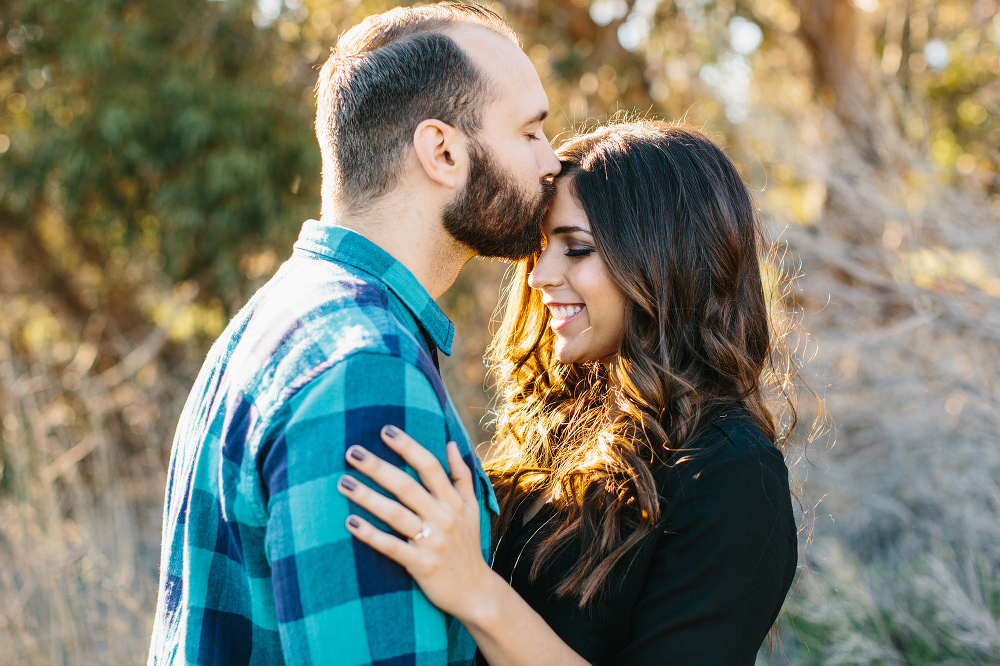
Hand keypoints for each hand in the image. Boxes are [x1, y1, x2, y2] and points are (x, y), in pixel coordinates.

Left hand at [338, 425, 495, 623]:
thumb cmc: (467, 546)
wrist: (475, 592)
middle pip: (407, 486)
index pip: (429, 466)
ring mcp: (432, 541)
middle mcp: (444, 517)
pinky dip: (370, 534)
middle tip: (351, 451)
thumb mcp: (471, 509)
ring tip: (342, 482)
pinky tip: (350, 522)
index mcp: (453, 501)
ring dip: (367, 497)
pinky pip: (391, 547)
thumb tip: (450, 443)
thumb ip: (461, 476)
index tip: (385, 430)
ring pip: (395, 514)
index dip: (408, 447)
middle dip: (378, 467)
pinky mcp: (421, 564)